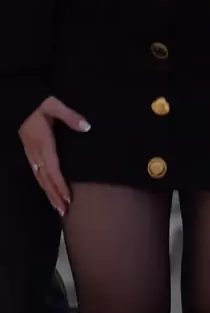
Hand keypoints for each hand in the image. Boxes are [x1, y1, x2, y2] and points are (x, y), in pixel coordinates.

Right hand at [19, 96, 90, 215]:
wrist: (19, 101)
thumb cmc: (37, 103)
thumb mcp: (53, 105)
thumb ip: (70, 116)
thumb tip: (86, 127)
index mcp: (43, 143)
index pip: (53, 169)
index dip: (60, 185)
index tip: (68, 198)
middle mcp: (36, 152)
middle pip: (46, 179)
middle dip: (55, 196)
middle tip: (64, 211)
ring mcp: (31, 153)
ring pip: (40, 178)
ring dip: (49, 194)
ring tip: (58, 208)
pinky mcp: (30, 152)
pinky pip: (37, 173)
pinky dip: (43, 185)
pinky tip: (49, 192)